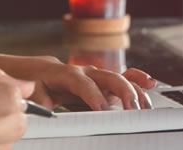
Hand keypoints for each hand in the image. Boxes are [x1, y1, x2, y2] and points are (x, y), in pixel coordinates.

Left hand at [16, 56, 157, 111]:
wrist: (39, 70)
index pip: (83, 84)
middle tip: (131, 110)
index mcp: (67, 74)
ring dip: (135, 91)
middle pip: (109, 78)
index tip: (103, 110)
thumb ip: (38, 99)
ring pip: (121, 79)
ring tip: (145, 106)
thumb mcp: (31, 90)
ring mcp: (97, 75)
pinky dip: (138, 79)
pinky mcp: (104, 82)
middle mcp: (86, 72)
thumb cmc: (35, 81)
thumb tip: (43, 106)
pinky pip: (124, 77)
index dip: (94, 96)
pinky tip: (151, 84)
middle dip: (122, 93)